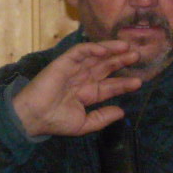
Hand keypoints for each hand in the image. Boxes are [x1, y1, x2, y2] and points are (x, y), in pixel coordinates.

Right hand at [12, 41, 141, 136]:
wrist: (34, 117)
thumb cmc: (55, 121)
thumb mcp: (84, 124)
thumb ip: (102, 118)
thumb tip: (121, 112)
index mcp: (87, 92)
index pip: (109, 85)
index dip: (124, 83)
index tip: (139, 82)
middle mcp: (83, 78)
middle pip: (106, 66)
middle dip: (121, 61)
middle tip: (138, 56)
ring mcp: (74, 69)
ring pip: (96, 56)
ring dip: (111, 50)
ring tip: (127, 48)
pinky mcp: (64, 62)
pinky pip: (80, 51)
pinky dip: (92, 48)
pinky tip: (105, 50)